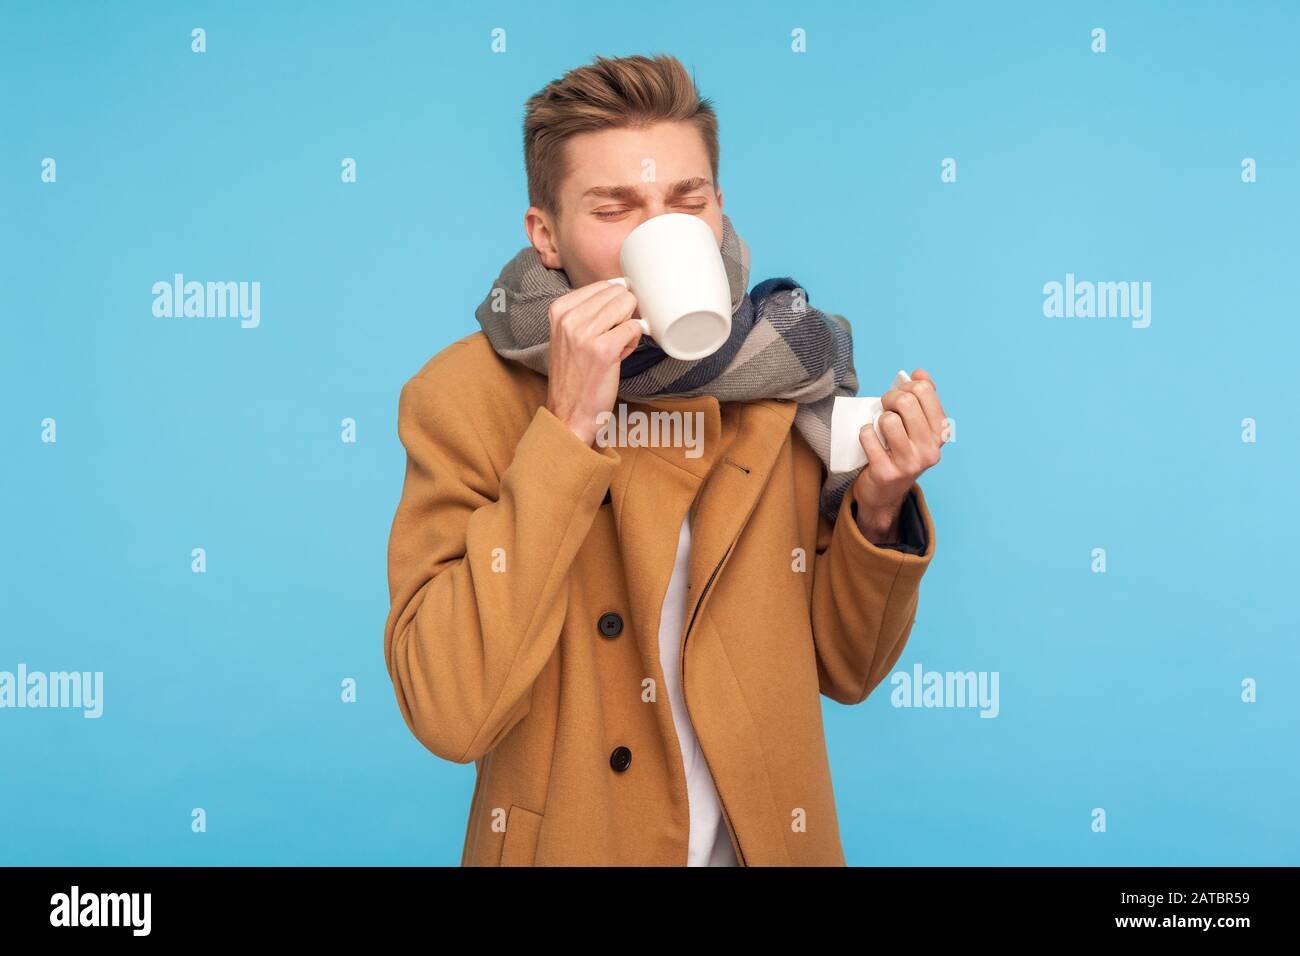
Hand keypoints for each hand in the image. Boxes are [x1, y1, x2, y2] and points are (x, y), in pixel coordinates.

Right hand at [545, 279, 643, 445]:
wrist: (569, 413)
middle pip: (618, 293)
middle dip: (623, 314)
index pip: (603, 286)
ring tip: (615, 347)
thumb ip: (589, 311)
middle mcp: (569, 317)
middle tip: (612, 338)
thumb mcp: (570, 334)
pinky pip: (634, 328)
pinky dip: (633, 342)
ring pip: (627, 306)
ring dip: (628, 328)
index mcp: (560, 309)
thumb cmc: (575, 374)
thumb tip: (623, 290)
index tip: (606, 326)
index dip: (614, 305)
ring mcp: (585, 333)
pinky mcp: (604, 350)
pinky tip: (620, 356)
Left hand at [851, 368, 946, 541]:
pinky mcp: (886, 473)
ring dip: (878, 419)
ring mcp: (909, 464)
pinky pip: (868, 436)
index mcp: (940, 434)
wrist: (884, 493)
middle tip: (885, 408)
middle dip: (889, 398)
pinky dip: (864, 433)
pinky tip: (869, 441)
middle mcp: (930, 450)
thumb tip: (920, 373)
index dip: (907, 386)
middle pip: (906, 402)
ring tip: (879, 428)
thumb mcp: (917, 427)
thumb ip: (922, 398)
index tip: (900, 396)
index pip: (925, 391)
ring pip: (888, 420)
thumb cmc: (899, 451)